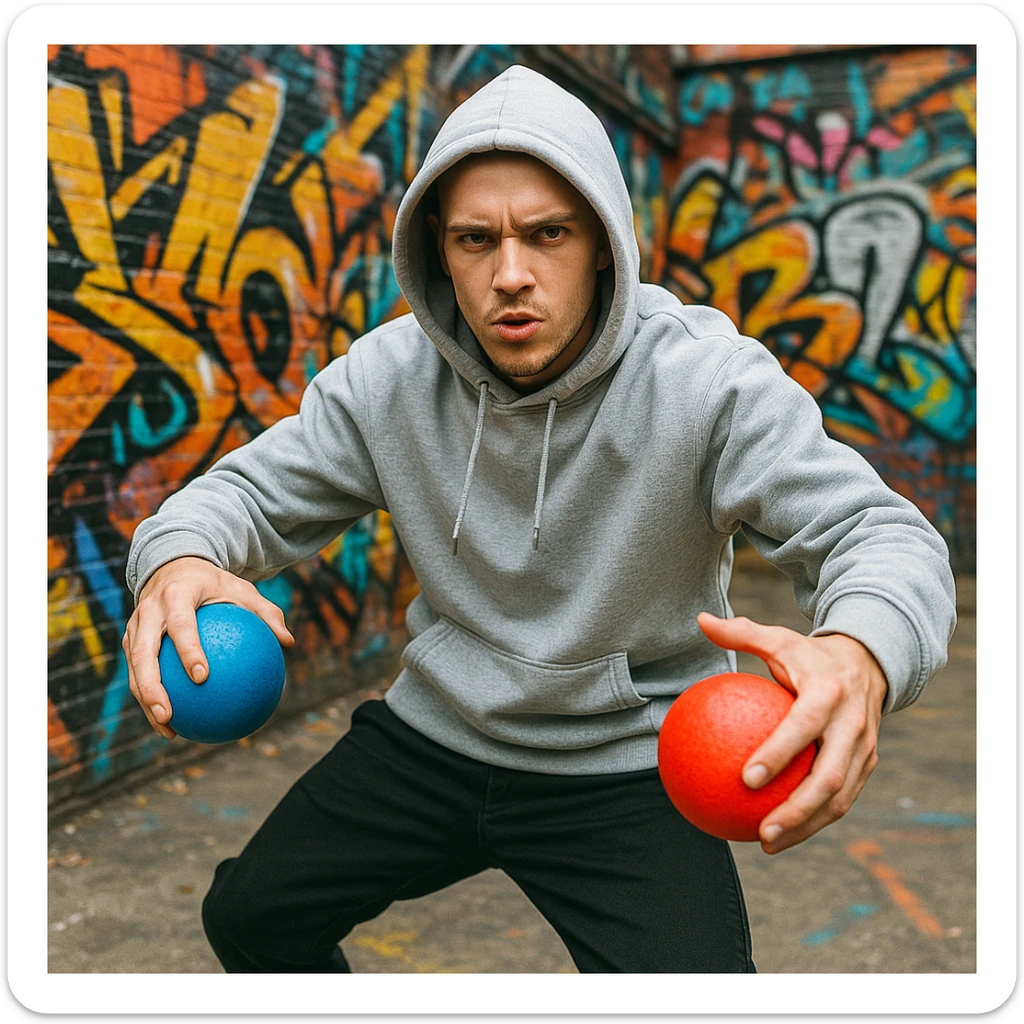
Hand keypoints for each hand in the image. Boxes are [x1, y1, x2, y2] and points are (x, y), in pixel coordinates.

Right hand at [122, 557, 294, 739]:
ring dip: (145, 701)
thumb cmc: (214, 584)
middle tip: (168, 714)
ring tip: (168, 729)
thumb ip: (266, 613)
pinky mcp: (130, 640)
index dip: (188, 650)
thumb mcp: (242, 590)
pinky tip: (171, 722)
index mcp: (177, 595)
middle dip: (151, 686)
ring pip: (134, 668)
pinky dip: (149, 698)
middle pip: (143, 653)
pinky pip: (136, 673)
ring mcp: (135, 626)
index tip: (202, 677)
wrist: (173, 567)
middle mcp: (149, 610)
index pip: (181, 624)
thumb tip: (288, 643)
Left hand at [696, 612, 888, 853]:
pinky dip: (814, 821)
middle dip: (797, 811)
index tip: (745, 778)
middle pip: (828, 778)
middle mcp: (852, 725)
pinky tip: (780, 833)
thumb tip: (700, 621)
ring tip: (766, 843)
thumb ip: (741, 632)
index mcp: (828, 694)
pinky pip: (841, 799)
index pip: (803, 728)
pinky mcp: (867, 765)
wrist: (870, 663)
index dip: (778, 754)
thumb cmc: (809, 655)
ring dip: (806, 827)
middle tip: (761, 830)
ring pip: (839, 799)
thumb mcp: (779, 638)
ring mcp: (864, 750)